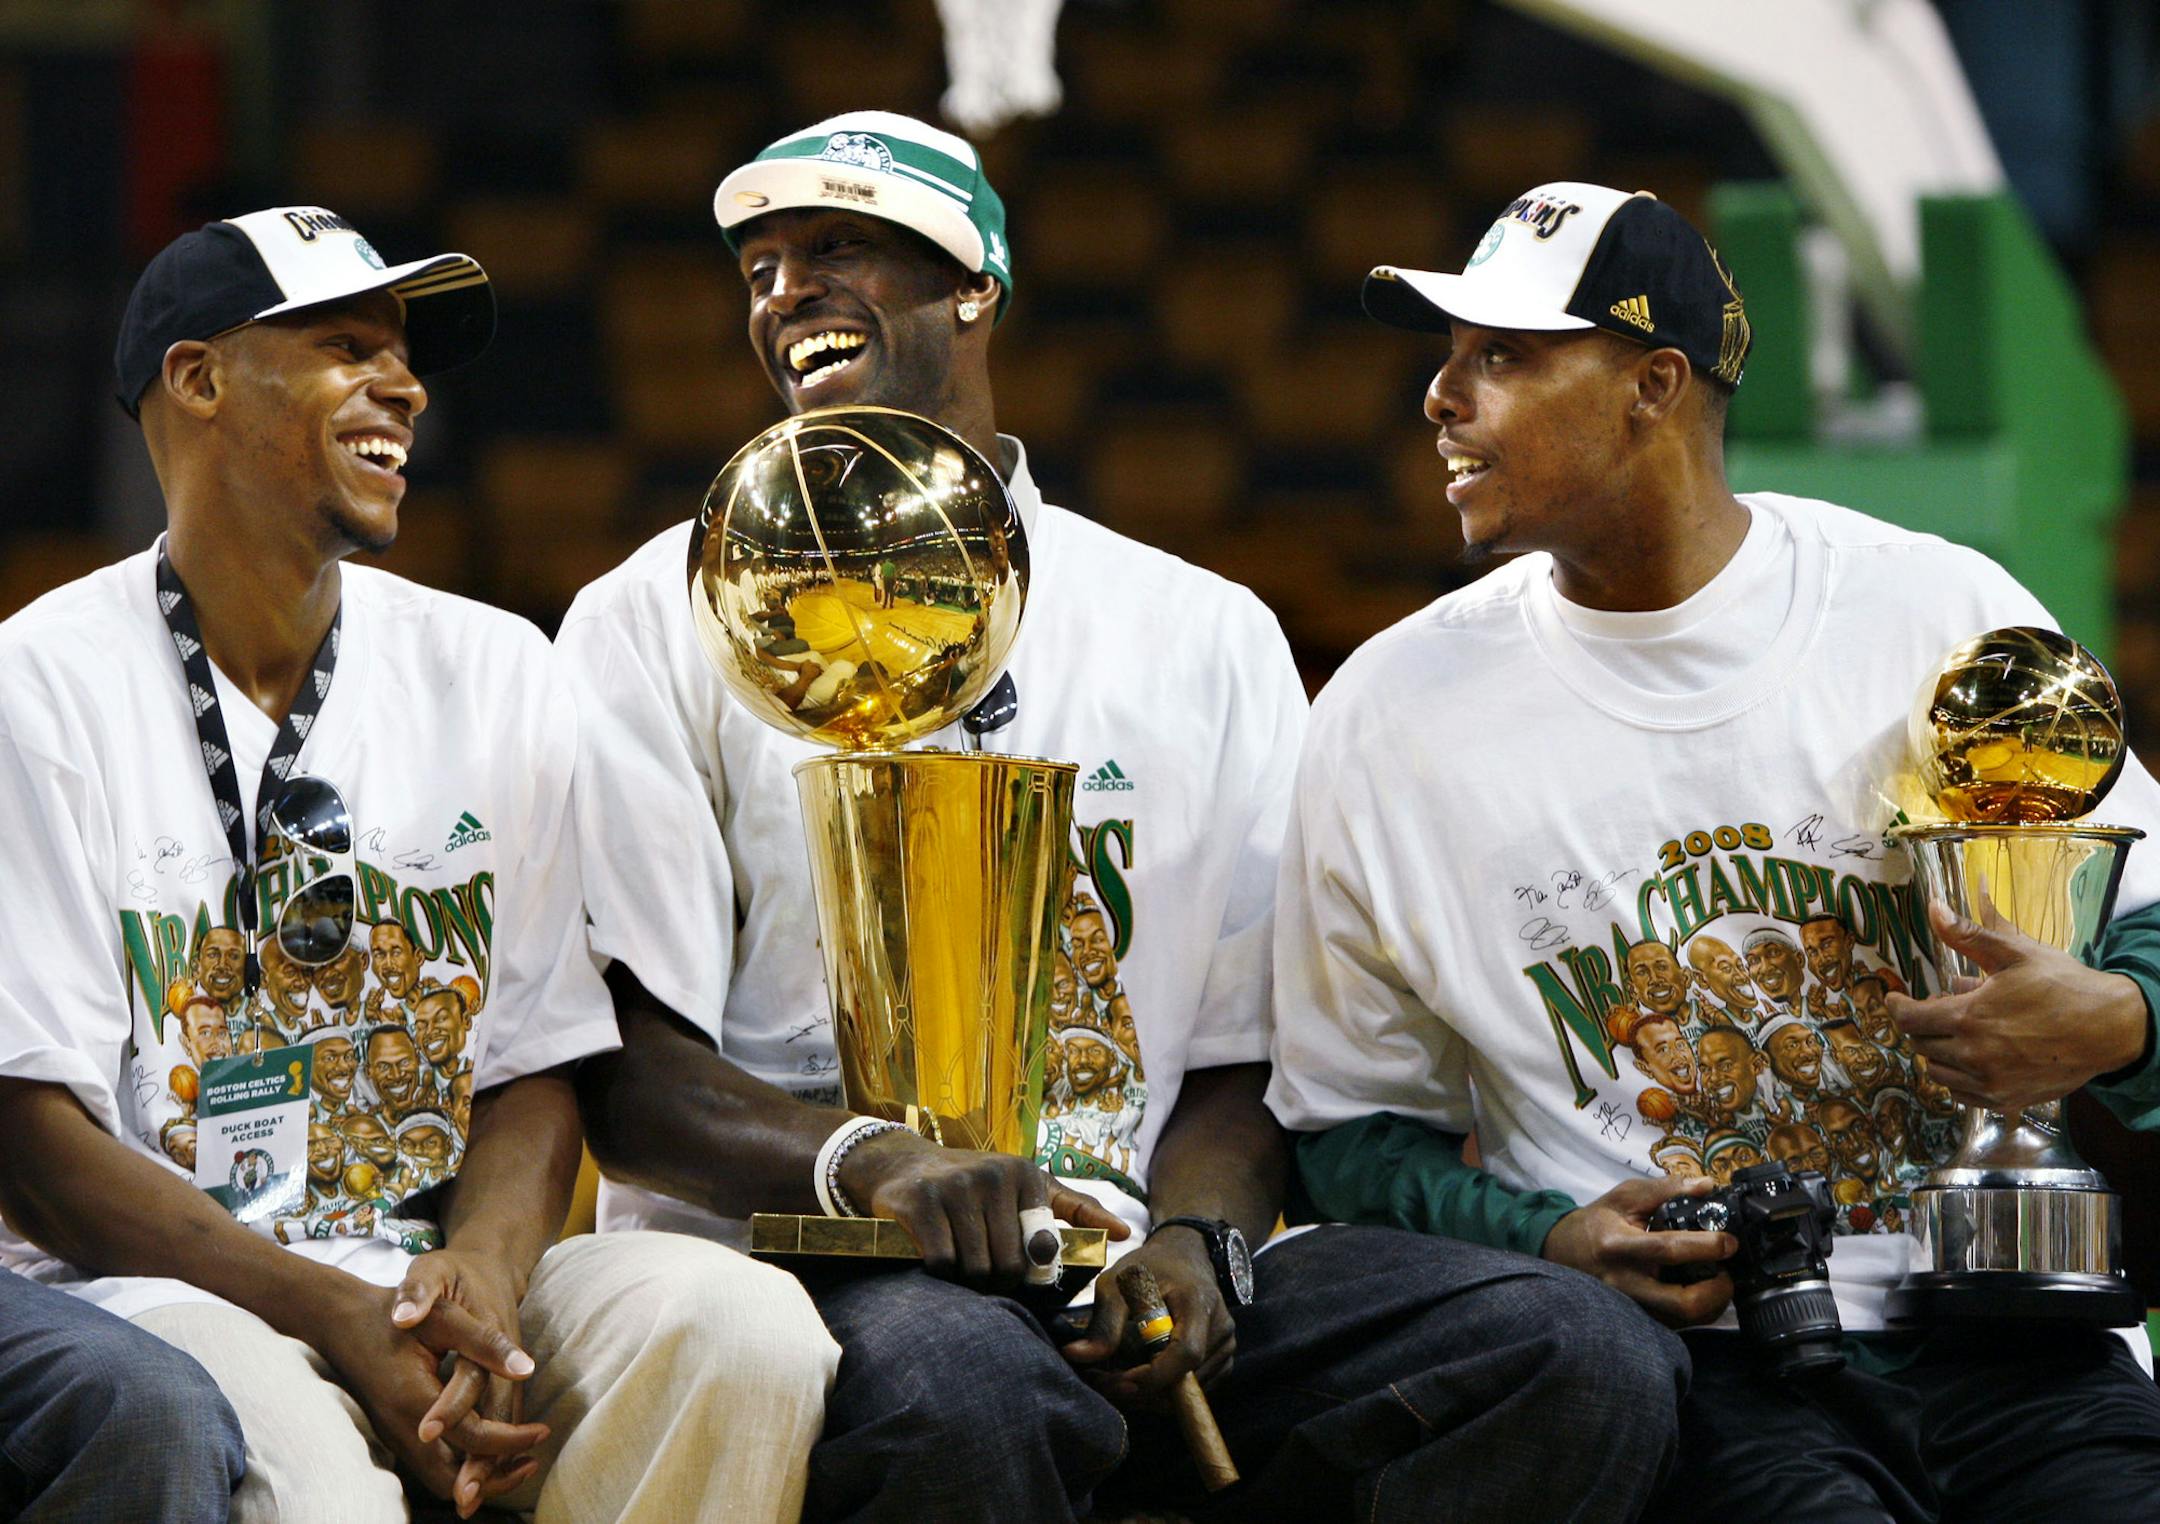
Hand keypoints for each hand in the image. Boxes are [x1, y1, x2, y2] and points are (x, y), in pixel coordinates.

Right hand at [313, 1275, 546, 1507]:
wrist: (343, 1320)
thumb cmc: (398, 1313)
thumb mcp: (446, 1318)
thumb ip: (485, 1343)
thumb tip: (526, 1368)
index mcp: (415, 1399)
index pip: (473, 1438)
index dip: (511, 1439)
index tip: (543, 1430)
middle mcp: (401, 1428)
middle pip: (453, 1478)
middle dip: (495, 1476)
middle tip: (532, 1460)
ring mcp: (393, 1436)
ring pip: (440, 1479)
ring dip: (479, 1475)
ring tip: (519, 1460)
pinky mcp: (394, 1435)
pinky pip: (431, 1465)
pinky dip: (461, 1466)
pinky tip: (488, 1449)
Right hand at [837, 1129, 1130, 1285]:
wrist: (904, 1166)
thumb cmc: (976, 1185)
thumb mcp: (1027, 1187)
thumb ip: (1076, 1209)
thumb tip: (1126, 1233)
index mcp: (1026, 1174)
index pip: (1041, 1251)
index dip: (1028, 1273)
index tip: (1018, 1273)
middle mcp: (993, 1174)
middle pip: (1006, 1266)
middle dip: (995, 1281)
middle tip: (982, 1273)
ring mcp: (955, 1187)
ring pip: (974, 1268)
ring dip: (966, 1279)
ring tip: (960, 1264)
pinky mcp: (920, 1202)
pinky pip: (941, 1262)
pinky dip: (939, 1272)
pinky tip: (935, 1258)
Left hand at [1059, 1227, 1233, 1406]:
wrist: (1183, 1258)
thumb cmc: (1149, 1268)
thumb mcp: (1118, 1283)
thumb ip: (1102, 1322)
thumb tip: (1075, 1355)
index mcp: (1198, 1302)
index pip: (1185, 1353)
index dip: (1153, 1376)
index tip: (1118, 1381)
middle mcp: (1221, 1326)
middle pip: (1187, 1380)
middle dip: (1142, 1391)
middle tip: (1103, 1382)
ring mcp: (1226, 1345)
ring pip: (1190, 1392)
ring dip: (1151, 1395)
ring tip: (1117, 1378)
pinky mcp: (1224, 1359)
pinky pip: (1196, 1390)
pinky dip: (1166, 1393)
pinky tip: (1141, 1377)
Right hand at [1541, 1176, 1735, 1327]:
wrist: (1565, 1252)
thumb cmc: (1598, 1221)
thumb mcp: (1626, 1196)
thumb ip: (1666, 1188)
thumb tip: (1708, 1186)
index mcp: (1619, 1245)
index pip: (1667, 1250)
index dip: (1705, 1247)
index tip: (1729, 1241)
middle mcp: (1626, 1282)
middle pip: (1682, 1303)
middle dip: (1717, 1291)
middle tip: (1728, 1271)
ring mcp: (1633, 1306)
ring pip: (1685, 1320)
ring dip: (1713, 1302)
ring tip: (1719, 1279)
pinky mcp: (1639, 1319)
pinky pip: (1679, 1325)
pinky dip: (1700, 1310)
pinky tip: (1703, 1289)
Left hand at [1887, 901, 2153, 1112]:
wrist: (2110, 1028)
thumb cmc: (2062, 985)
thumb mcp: (2015, 953)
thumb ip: (1968, 935)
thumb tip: (1932, 908)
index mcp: (1970, 1018)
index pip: (1910, 1020)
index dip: (1896, 1007)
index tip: (1894, 998)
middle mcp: (1974, 1056)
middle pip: (1921, 1046)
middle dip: (1921, 1025)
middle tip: (1936, 1008)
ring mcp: (1990, 1083)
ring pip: (1938, 1073)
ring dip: (1937, 1052)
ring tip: (1957, 1030)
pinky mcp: (2006, 1100)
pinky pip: (1963, 1094)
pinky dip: (1958, 1077)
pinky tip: (1972, 1056)